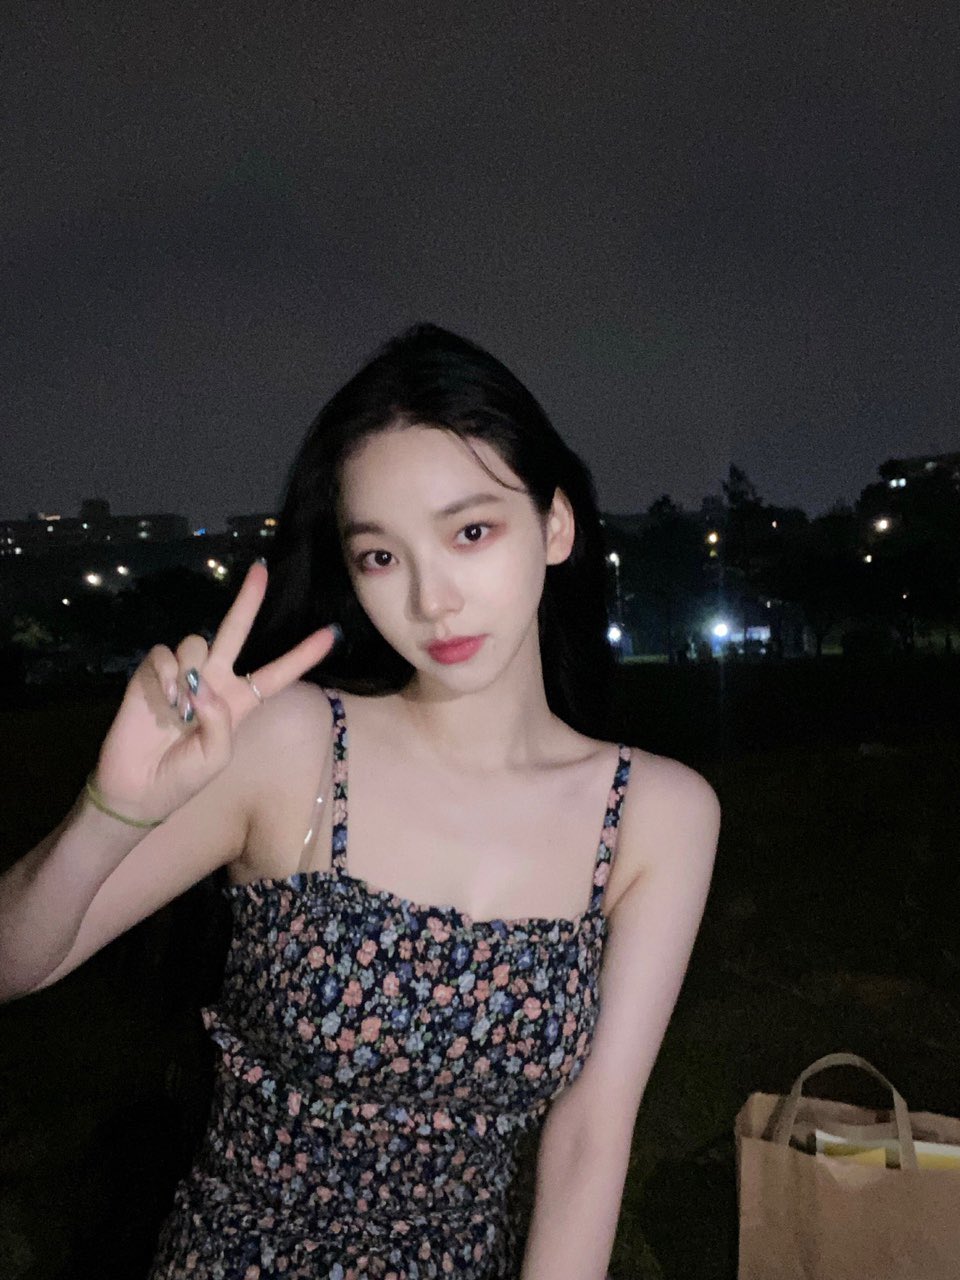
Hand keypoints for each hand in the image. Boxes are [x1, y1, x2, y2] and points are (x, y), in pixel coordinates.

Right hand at [91, 560, 338, 821]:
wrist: (137, 788)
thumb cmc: (183, 777)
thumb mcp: (215, 757)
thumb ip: (219, 721)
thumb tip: (202, 684)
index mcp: (240, 702)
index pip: (277, 673)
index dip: (303, 655)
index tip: (331, 633)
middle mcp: (214, 680)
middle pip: (236, 631)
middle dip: (247, 601)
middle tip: (260, 570)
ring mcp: (183, 674)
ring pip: (196, 642)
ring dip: (190, 669)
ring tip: (179, 706)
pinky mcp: (152, 673)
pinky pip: (164, 654)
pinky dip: (165, 673)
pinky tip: (163, 699)